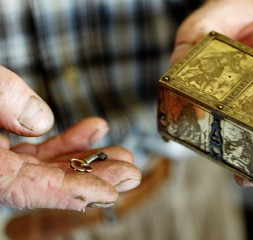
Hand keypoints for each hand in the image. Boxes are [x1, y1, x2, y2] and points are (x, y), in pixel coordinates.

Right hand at [0, 117, 140, 209]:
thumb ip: (6, 103)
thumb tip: (44, 119)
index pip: (27, 191)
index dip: (71, 193)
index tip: (109, 193)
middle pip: (49, 183)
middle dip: (95, 178)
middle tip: (131, 174)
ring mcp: (1, 160)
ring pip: (50, 167)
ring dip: (88, 160)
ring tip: (121, 154)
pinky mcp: (5, 148)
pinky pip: (42, 151)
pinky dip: (69, 141)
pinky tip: (95, 130)